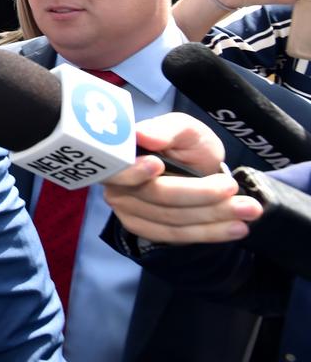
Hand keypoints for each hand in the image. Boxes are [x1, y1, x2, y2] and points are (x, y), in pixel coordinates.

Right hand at [102, 113, 262, 243]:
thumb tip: (141, 135)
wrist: (198, 169)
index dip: (134, 170)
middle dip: (198, 194)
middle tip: (233, 187)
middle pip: (155, 196)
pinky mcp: (146, 230)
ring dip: (213, 216)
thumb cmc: (186, 144)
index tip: (158, 165)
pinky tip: (236, 228)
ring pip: (171, 219)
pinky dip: (209, 233)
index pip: (119, 168)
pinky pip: (177, 236)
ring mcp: (128, 210)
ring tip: (249, 209)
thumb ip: (165, 130)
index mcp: (119, 155)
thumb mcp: (183, 128)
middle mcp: (116, 186)